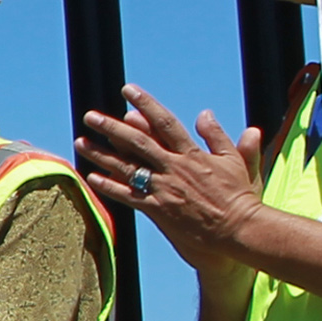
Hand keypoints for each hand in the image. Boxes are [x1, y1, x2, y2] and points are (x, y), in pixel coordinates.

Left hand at [79, 84, 265, 271]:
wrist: (239, 230)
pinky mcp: (158, 210)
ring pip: (127, 168)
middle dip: (112, 128)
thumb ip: (218, 136)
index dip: (146, 104)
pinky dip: (110, 186)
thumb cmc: (240, 197)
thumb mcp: (237, 161)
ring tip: (81, 142)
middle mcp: (175, 169)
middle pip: (138, 143)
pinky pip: (129, 196)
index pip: (165, 123)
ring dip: (101, 154)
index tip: (128, 90)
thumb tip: (205, 113)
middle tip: (90, 116)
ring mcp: (164, 189)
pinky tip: (92, 176)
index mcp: (193, 154)